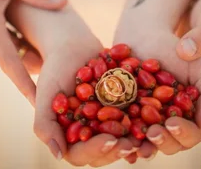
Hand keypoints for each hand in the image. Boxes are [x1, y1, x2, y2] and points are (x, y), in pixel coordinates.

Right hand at [0, 0, 66, 102]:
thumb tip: (62, 3)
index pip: (7, 60)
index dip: (22, 81)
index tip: (35, 101)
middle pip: (14, 62)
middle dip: (34, 74)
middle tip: (59, 87)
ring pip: (14, 54)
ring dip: (33, 59)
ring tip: (59, 68)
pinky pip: (12, 46)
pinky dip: (28, 48)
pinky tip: (47, 48)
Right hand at [34, 35, 139, 165]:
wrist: (73, 45)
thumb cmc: (55, 70)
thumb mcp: (46, 95)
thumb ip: (45, 125)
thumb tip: (57, 155)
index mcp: (69, 137)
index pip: (80, 154)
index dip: (95, 150)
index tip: (109, 141)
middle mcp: (89, 134)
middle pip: (104, 151)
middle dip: (118, 148)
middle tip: (131, 143)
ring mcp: (106, 123)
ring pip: (121, 139)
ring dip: (134, 140)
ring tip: (145, 136)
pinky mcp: (121, 109)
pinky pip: (134, 119)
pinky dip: (143, 120)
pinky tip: (154, 117)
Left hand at [112, 31, 200, 159]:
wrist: (189, 6)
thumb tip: (187, 52)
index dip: (189, 131)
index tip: (170, 124)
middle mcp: (194, 101)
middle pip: (182, 135)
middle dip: (166, 140)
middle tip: (150, 135)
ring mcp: (174, 98)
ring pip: (162, 130)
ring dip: (147, 141)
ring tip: (132, 147)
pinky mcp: (155, 92)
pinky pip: (145, 116)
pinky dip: (133, 127)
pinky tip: (119, 133)